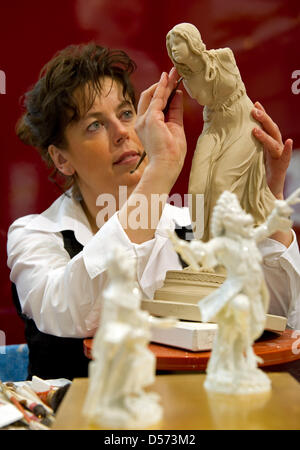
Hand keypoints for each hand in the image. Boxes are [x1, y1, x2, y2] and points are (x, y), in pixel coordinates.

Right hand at [135, 68, 186, 182]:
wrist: (166, 166)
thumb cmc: (171, 154)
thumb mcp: (176, 127)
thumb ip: (175, 110)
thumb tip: (178, 95)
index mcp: (148, 125)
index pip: (155, 104)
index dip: (164, 92)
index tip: (173, 82)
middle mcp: (142, 121)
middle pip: (149, 97)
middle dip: (162, 84)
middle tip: (174, 74)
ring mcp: (144, 120)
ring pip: (152, 95)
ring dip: (163, 84)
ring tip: (173, 73)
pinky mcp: (150, 119)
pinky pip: (156, 99)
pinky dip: (162, 88)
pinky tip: (168, 79)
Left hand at [251, 101, 292, 199]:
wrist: (267, 189)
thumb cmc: (257, 172)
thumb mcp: (250, 157)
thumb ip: (245, 147)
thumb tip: (227, 138)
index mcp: (267, 142)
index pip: (265, 125)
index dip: (262, 114)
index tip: (253, 103)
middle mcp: (275, 146)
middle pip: (271, 129)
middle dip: (263, 119)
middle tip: (254, 110)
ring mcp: (279, 155)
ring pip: (275, 141)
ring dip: (266, 134)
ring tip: (256, 129)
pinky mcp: (282, 166)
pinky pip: (286, 156)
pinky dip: (288, 149)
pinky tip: (289, 142)